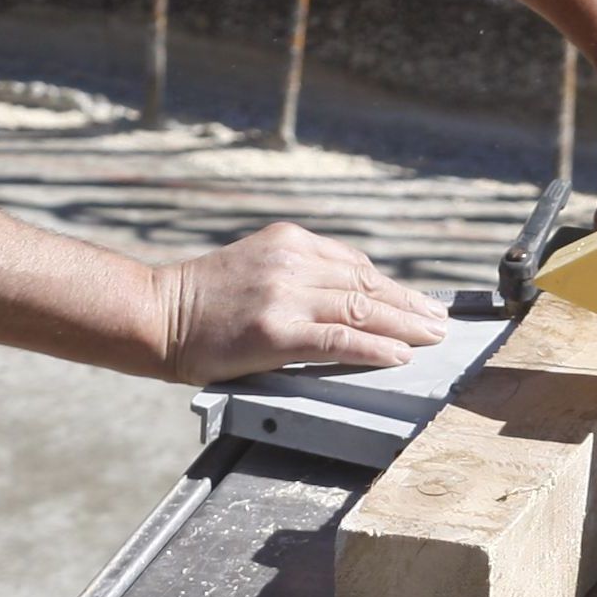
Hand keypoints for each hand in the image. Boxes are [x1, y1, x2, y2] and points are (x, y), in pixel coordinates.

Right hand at [155, 223, 448, 382]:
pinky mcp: (278, 331)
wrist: (156, 314)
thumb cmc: (202, 301)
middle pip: (368, 286)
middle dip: (410, 305)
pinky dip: (376, 348)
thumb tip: (350, 298)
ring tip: (431, 338)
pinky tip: (399, 355)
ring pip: (362, 311)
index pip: (357, 265)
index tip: (418, 301)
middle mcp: (292, 261)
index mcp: (290, 241)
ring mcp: (286, 295)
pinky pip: (342, 340)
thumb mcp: (256, 265)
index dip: (393, 287)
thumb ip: (299, 274)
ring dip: (405, 326)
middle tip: (439, 321)